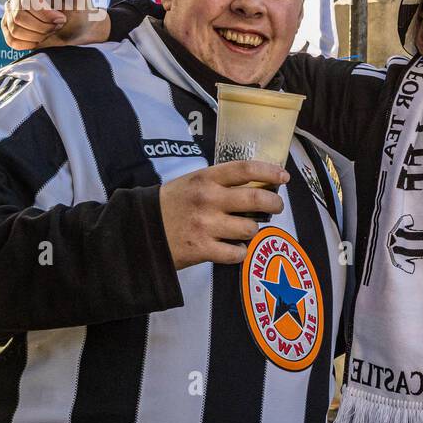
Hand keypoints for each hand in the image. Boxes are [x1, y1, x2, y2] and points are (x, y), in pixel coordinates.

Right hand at [1, 0, 110, 50]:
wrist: (79, 28)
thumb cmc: (81, 11)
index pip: (27, 1)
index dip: (45, 15)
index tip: (61, 19)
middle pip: (19, 16)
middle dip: (43, 27)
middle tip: (57, 26)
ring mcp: (11, 8)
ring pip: (15, 29)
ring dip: (37, 36)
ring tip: (50, 31)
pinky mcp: (9, 25)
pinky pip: (11, 40)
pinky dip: (29, 44)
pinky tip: (41, 39)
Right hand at [159, 161, 289, 268]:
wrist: (138, 229)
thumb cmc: (170, 204)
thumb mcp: (191, 182)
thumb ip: (220, 183)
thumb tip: (256, 185)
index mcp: (205, 179)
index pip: (245, 169)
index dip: (270, 171)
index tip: (284, 177)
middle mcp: (208, 200)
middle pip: (256, 199)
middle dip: (274, 204)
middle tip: (276, 207)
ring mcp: (206, 226)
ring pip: (250, 229)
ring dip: (253, 231)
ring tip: (246, 230)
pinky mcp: (202, 250)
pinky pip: (236, 253)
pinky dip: (240, 252)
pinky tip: (234, 248)